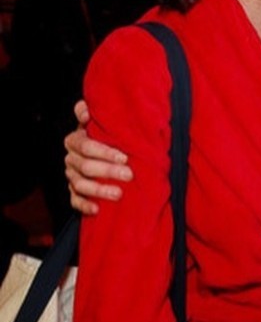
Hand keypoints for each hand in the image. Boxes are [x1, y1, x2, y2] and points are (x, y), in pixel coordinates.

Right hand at [64, 99, 132, 213]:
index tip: (124, 157)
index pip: (86, 146)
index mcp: (75, 140)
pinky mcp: (74, 192)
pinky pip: (74, 201)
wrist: (105, 154)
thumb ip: (92, 112)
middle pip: (85, 166)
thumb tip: (86, 111)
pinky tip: (97, 209)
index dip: (104, 152)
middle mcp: (71, 158)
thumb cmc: (106, 137)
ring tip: (118, 194)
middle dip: (108, 171)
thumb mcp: (101, 122)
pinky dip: (84, 205)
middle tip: (129, 174)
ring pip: (80, 184)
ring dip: (99, 190)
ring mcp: (71, 176)